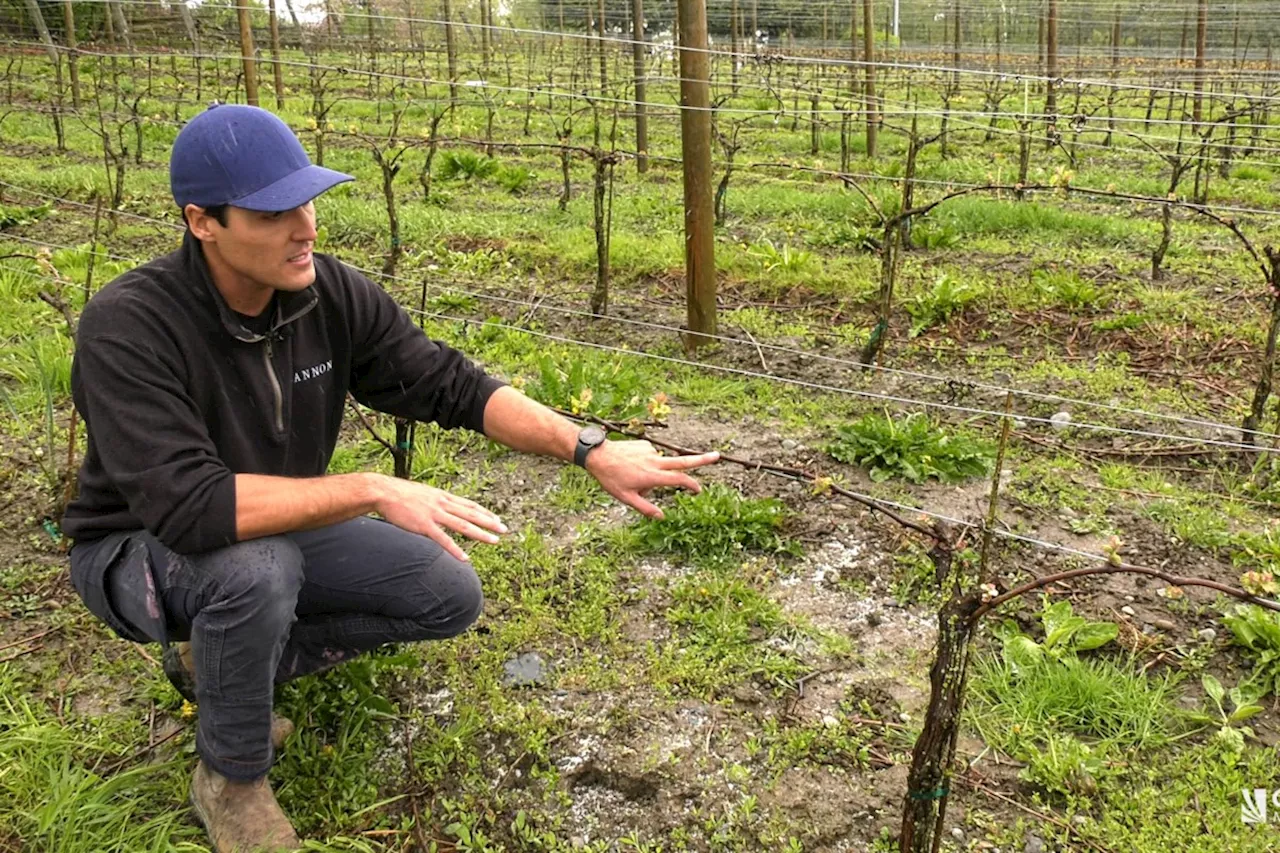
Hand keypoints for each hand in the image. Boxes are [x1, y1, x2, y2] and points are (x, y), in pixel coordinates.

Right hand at [373, 476, 506, 560]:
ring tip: (494, 541)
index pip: (470, 505)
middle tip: (505, 529)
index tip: (496, 518)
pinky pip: (443, 539)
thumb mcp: (425, 493)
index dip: (485, 512)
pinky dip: (455, 549)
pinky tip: (465, 558)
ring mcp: (435, 515)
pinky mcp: (424, 525)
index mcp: (443, 496)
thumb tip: (445, 507)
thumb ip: (437, 501)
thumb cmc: (401, 494)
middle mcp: (443, 504)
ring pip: (463, 526)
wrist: (384, 491)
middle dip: (490, 522)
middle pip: (472, 514)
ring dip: (480, 534)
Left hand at [585, 439, 720, 518]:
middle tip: (717, 456)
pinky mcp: (645, 444)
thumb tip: (662, 517)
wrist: (598, 455)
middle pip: (683, 461)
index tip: (699, 490)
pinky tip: (630, 465)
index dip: (692, 485)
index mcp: (652, 476)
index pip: (679, 479)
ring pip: (659, 465)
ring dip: (652, 472)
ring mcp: (650, 451)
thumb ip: (646, 508)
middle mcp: (655, 462)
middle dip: (702, 459)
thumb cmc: (611, 479)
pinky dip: (645, 463)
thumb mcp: (626, 498)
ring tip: (630, 476)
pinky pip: (650, 457)